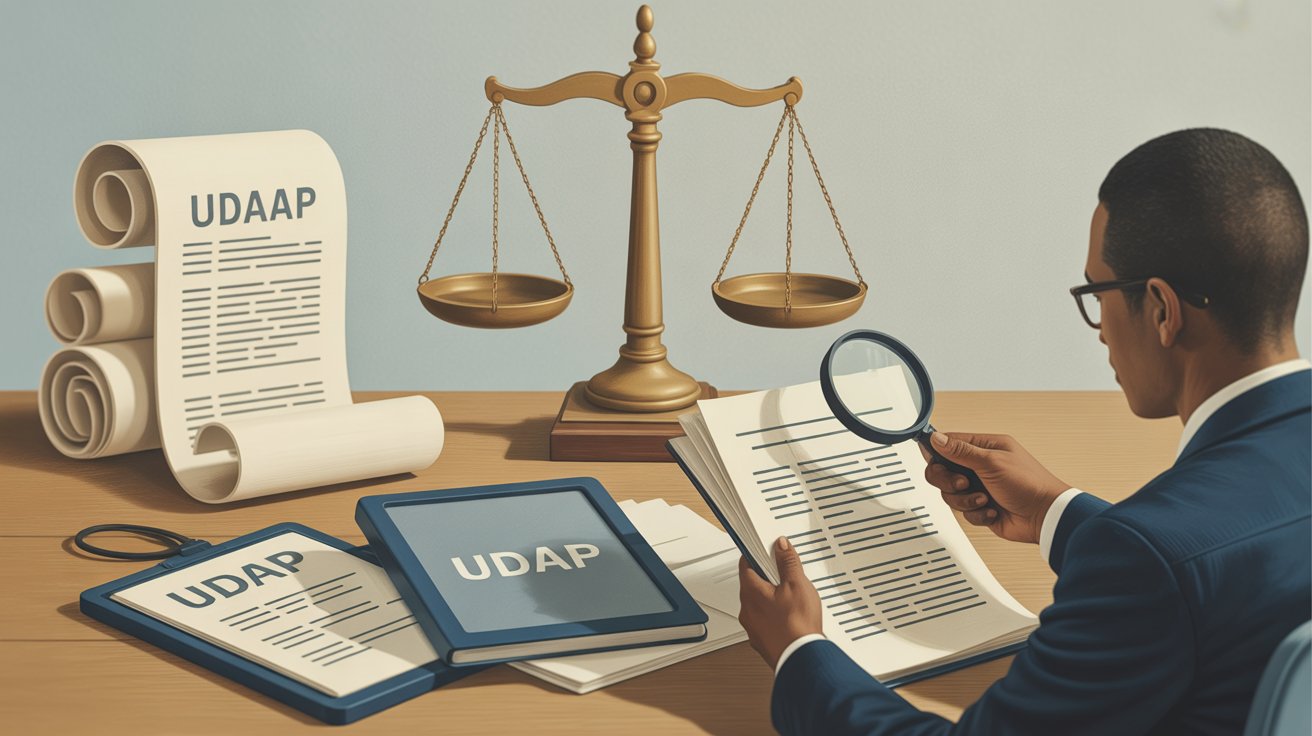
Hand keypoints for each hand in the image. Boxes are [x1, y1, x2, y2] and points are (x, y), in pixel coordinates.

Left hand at [737, 536, 823, 669]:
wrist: (802, 659)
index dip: (756, 554)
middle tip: (785, 574)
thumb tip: (781, 546)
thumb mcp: (797, 584)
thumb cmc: (797, 625)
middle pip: (752, 584)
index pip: (745, 564)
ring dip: (771, 598)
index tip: (767, 550)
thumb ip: (787, 562)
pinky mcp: (762, 640)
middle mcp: (746, 610)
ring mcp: (753, 627)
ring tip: (792, 598)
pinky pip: (764, 621)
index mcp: (750, 592)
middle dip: (768, 577)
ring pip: (758, 604)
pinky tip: (790, 617)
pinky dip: (774, 616)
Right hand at [921, 432, 1070, 544]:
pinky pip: (964, 512)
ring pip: (950, 494)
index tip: (938, 462)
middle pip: (943, 471)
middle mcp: (980, 466)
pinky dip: (977, 513)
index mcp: (984, 447)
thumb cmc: (1029, 484)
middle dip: (949, 481)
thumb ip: (961, 451)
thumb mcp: (992, 462)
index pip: (949, 444)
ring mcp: (980, 487)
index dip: (938, 453)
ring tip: (984, 499)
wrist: (1045, 517)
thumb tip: (937, 438)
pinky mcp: (981, 507)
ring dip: (965, 500)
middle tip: (963, 484)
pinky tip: (993, 510)